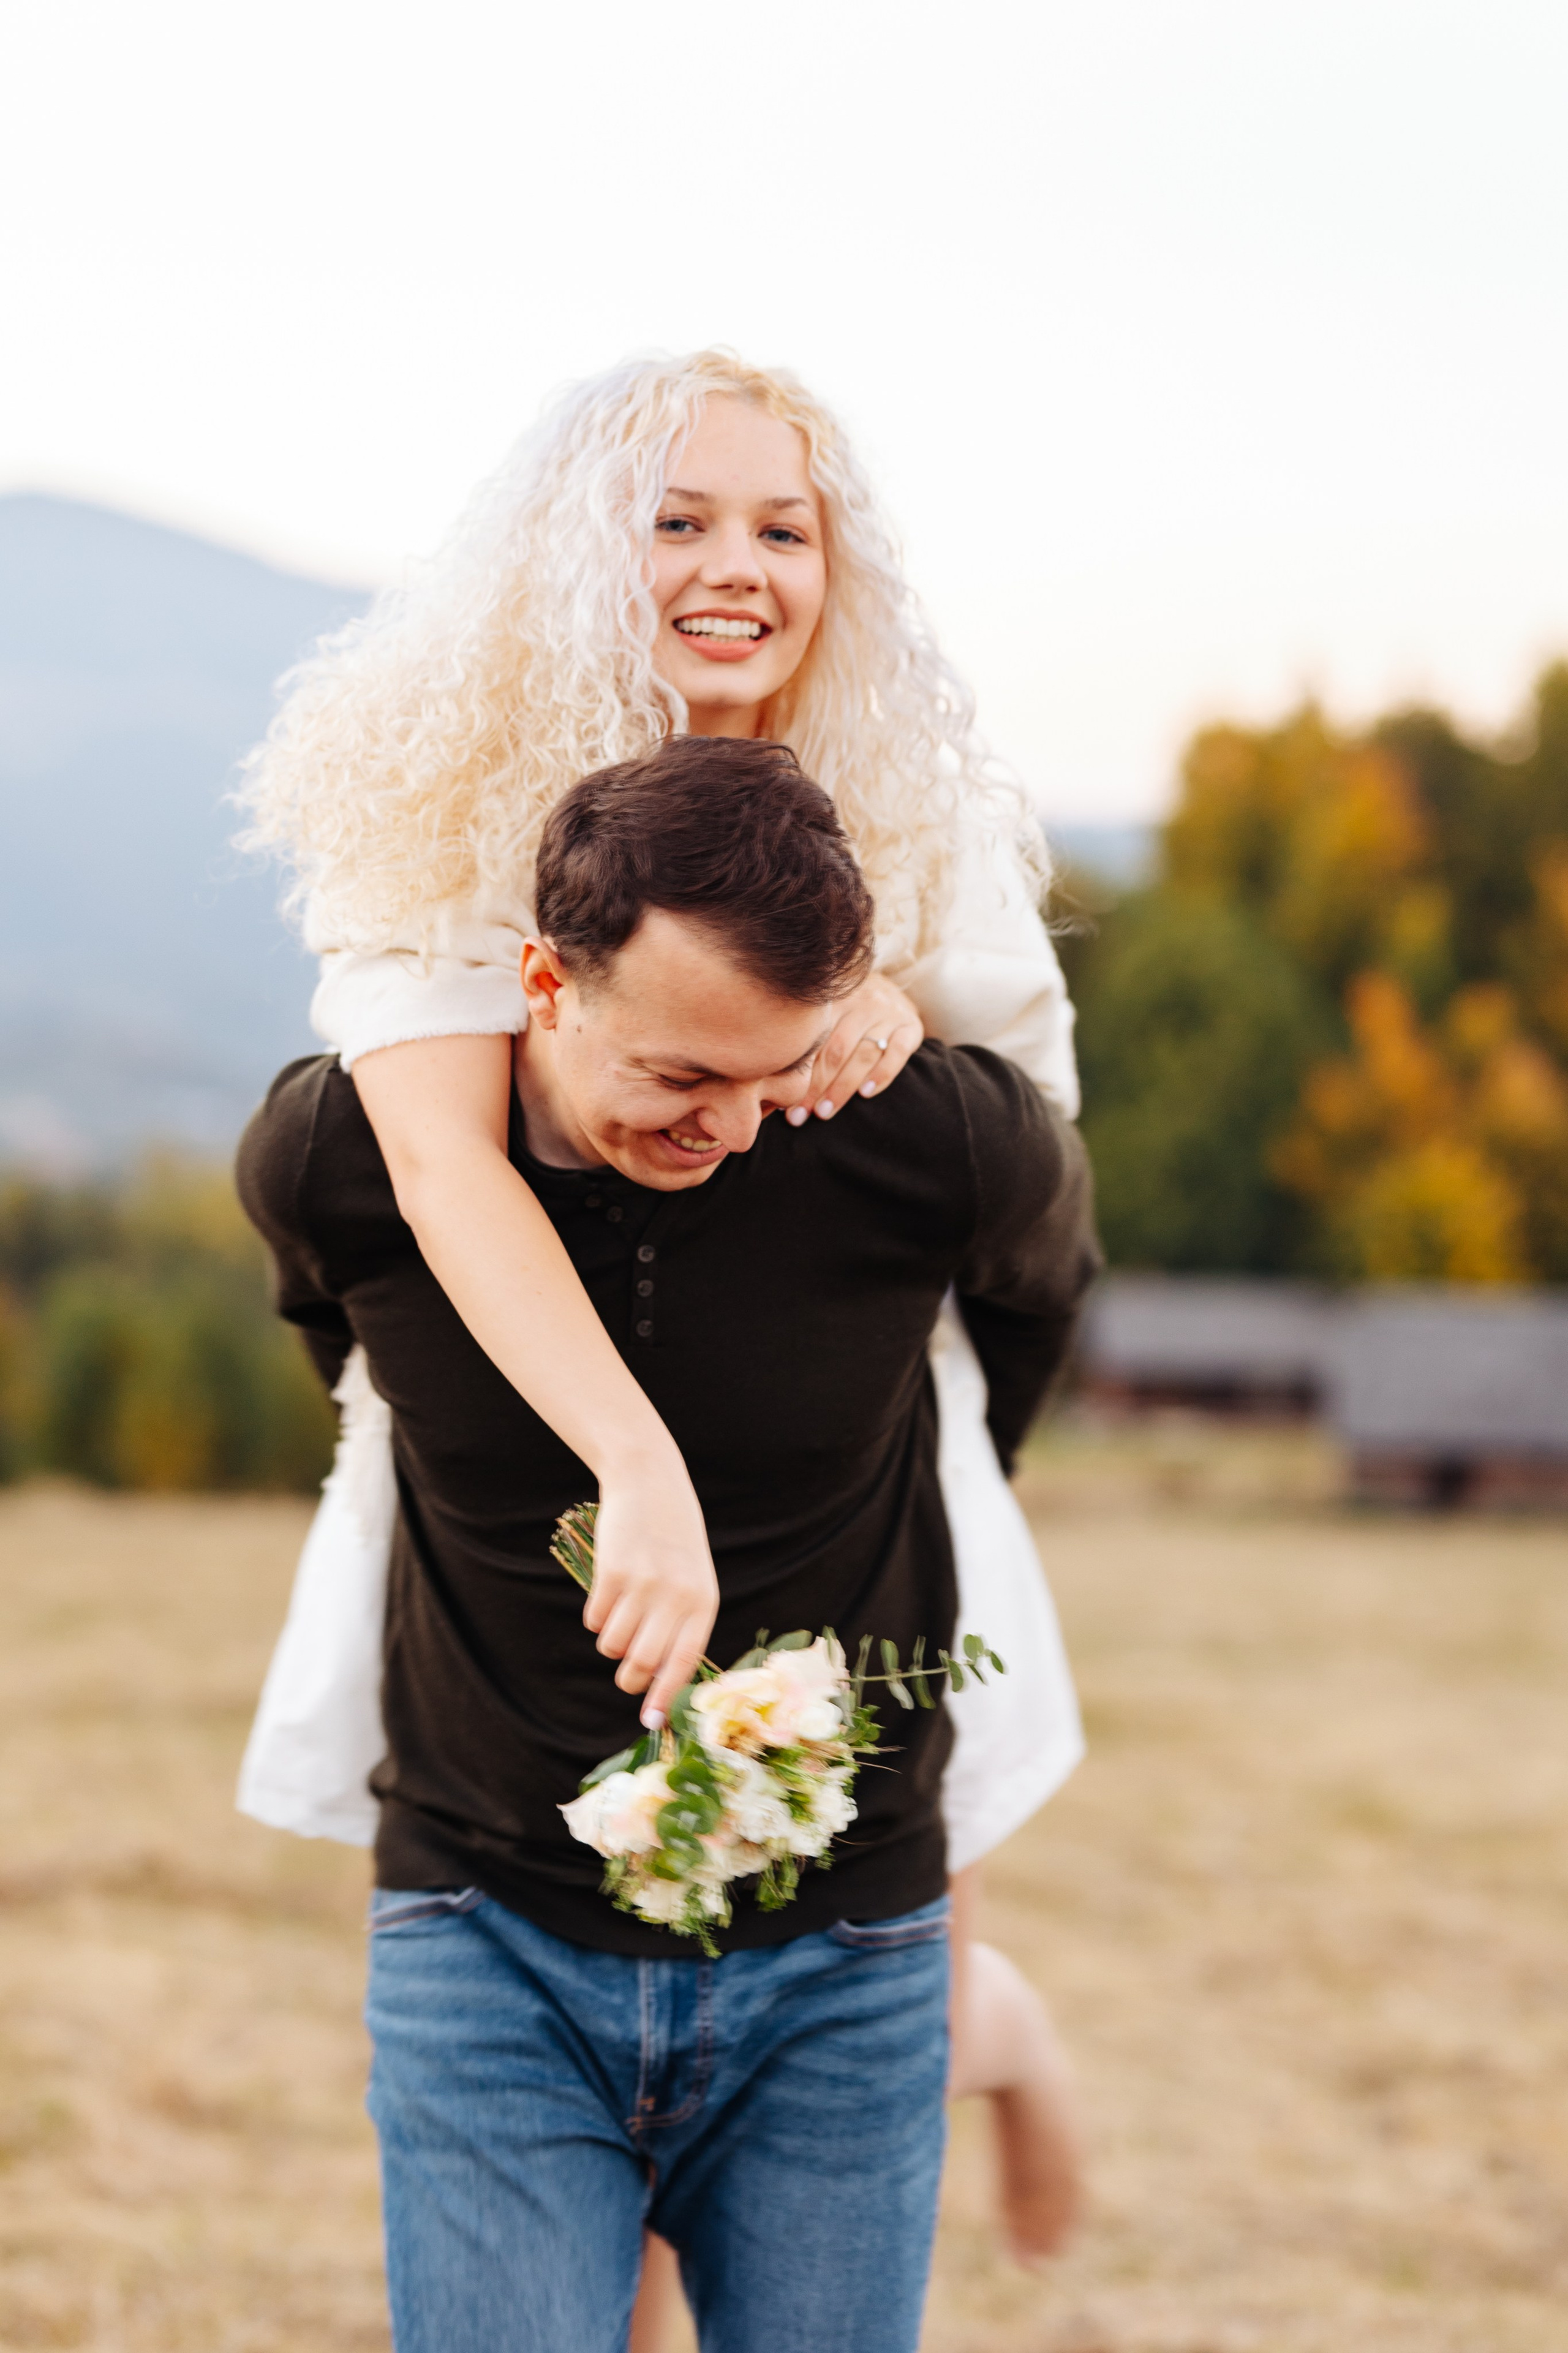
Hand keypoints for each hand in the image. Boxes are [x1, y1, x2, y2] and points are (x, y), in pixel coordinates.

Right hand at [581, 1455, 719, 1725]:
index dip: (665, 1696)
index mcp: (704, 1603)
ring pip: (613, 1645)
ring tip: (622, 1617)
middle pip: (642, 1663)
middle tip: (627, 1675)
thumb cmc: (675, 1541)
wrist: (651, 1482)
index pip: (684, 1663)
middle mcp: (676, 1597)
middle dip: (630, 1679)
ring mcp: (643, 1585)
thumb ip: (682, 1626)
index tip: (650, 1721)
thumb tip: (658, 1682)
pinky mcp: (612, 1573)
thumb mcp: (694, 1579)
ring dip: (612, 1643)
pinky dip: (596, 1617)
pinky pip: (595, 1620)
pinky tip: (609, 1592)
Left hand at [788, 973, 923, 1125]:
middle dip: (816, 1086)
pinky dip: (881, 1075)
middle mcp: (862, 1002)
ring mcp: (888, 1012)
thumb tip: (773, 1079)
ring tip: (824, 1112)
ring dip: (842, 1088)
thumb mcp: (827, 1012)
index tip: (785, 1103)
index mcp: (834, 998)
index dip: (799, 1074)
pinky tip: (865, 1094)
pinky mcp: (911, 1026)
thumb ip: (808, 1037)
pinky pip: (897, 1053)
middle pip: (836, 1050)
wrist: (892, 988)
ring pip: (863, 1054)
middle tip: (800, 1115)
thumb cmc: (848, 1010)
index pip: (814, 1041)